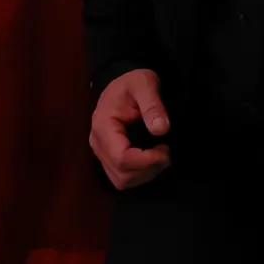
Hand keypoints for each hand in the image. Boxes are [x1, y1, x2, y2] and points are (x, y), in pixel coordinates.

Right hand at [89, 68, 171, 188]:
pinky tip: (151, 159)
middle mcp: (97, 143)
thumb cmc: (133, 82)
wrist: (123, 84)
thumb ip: (153, 105)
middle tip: (166, 152)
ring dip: (145, 174)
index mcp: (103, 126)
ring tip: (160, 155)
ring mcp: (101, 152)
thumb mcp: (145, 84)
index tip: (166, 150)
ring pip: (121, 180)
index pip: (121, 158)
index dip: (146, 161)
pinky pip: (122, 177)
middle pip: (121, 174)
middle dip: (148, 169)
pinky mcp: (107, 158)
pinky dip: (140, 174)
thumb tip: (161, 130)